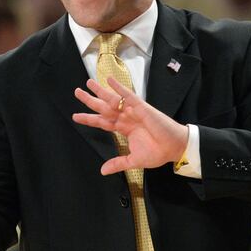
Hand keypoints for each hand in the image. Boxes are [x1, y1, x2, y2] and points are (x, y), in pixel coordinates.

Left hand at [72, 78, 188, 175]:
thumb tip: (103, 171)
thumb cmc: (158, 152)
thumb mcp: (134, 160)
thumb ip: (118, 163)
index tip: (76, 116)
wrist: (174, 148)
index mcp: (124, 129)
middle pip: (103, 107)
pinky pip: (128, 95)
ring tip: (88, 83)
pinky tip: (109, 80)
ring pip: (112, 99)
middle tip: (77, 92)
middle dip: (90, 100)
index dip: (89, 119)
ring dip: (100, 91)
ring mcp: (133, 111)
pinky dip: (119, 87)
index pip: (102, 122)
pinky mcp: (142, 107)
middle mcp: (126, 118)